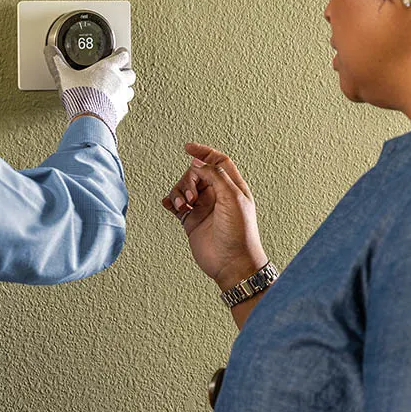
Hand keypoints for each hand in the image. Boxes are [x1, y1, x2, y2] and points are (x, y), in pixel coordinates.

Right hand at [44, 46, 134, 134]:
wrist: (88, 118)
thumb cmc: (81, 96)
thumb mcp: (64, 76)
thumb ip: (57, 62)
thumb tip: (50, 51)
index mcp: (108, 68)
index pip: (122, 56)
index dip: (121, 54)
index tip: (119, 53)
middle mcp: (118, 81)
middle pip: (130, 73)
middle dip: (125, 73)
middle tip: (119, 73)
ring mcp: (121, 97)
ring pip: (131, 90)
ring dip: (125, 89)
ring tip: (117, 91)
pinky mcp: (121, 111)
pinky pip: (125, 106)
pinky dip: (120, 106)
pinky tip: (112, 107)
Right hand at [162, 143, 266, 290]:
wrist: (232, 263)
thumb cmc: (240, 233)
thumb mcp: (232, 198)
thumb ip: (216, 176)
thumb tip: (198, 163)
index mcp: (231, 187)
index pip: (217, 161)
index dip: (204, 152)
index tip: (188, 148)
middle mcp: (217, 195)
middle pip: (196, 174)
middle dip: (189, 179)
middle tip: (192, 195)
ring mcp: (203, 208)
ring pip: (184, 188)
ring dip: (179, 192)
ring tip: (183, 205)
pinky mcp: (191, 221)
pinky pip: (176, 204)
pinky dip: (170, 201)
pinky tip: (170, 204)